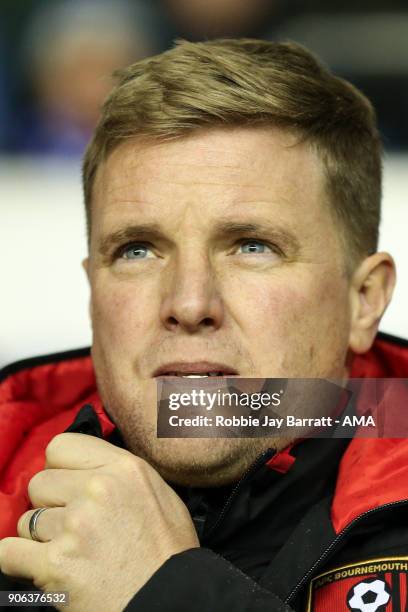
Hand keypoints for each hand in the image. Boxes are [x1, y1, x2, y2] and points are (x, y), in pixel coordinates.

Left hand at [0, 433, 198, 610]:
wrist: (171, 599)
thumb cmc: (168, 550)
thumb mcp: (158, 492)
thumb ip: (120, 472)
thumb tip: (87, 466)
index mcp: (123, 468)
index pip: (61, 446)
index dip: (61, 468)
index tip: (68, 486)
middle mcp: (97, 490)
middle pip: (39, 482)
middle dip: (50, 504)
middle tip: (71, 525)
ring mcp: (74, 526)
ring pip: (27, 520)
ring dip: (42, 536)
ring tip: (70, 551)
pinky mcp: (54, 565)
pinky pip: (9, 553)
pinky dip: (20, 561)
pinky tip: (42, 565)